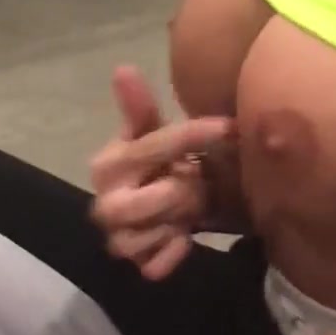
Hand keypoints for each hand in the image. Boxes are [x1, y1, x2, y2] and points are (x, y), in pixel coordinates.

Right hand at [88, 65, 237, 281]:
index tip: (230, 127)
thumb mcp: (153, 135)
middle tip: (197, 185)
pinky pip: (152, 266)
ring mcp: (117, 237)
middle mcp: (105, 202)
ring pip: (146, 236)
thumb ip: (139, 108)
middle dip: (180, 193)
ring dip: (174, 224)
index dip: (194, 135)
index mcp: (106, 164)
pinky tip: (183, 242)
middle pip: (150, 200)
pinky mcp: (135, 262)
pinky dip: (171, 255)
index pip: (155, 145)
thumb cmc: (159, 166)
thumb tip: (122, 68)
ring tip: (185, 214)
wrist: (163, 208)